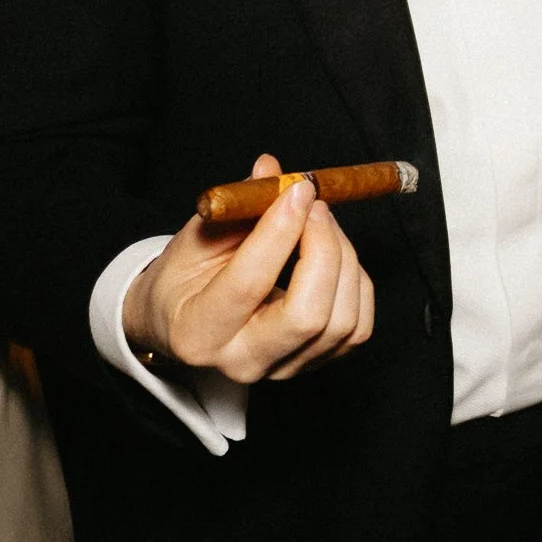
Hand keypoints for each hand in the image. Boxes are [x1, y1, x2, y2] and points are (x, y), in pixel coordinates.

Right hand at [123, 154, 374, 382]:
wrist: (183, 323)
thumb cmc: (186, 278)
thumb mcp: (196, 239)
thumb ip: (236, 209)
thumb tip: (273, 171)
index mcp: (200, 332)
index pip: (250, 284)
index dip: (279, 230)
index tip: (297, 188)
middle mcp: (242, 361)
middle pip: (308, 316)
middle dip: (323, 250)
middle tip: (315, 205)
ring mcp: (283, 370)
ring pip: (342, 321)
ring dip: (344, 259)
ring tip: (321, 224)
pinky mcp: (314, 365)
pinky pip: (358, 326)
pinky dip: (356, 282)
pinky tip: (333, 255)